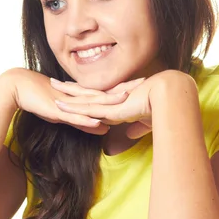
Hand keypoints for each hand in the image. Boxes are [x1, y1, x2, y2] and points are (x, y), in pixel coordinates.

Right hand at [3, 68, 144, 135]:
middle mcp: (77, 97)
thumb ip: (83, 121)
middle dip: (124, 88)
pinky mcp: (57, 111)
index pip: (106, 91)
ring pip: (92, 103)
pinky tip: (98, 122)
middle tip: (145, 81)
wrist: (17, 87)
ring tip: (126, 99)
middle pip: (105, 92)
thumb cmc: (39, 99)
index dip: (124, 87)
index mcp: (80, 96)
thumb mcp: (64, 113)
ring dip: (109, 101)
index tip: (141, 83)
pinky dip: (87, 120)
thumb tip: (102, 129)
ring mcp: (68, 103)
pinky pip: (75, 117)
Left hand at [51, 70, 192, 138]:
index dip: (85, 93)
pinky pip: (85, 109)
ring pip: (81, 98)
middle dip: (69, 89)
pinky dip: (72, 108)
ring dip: (65, 95)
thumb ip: (137, 128)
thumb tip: (130, 135)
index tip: (74, 89)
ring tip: (50, 88)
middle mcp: (110, 99)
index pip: (97, 96)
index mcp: (118, 100)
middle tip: (54, 82)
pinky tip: (59, 106)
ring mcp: (108, 103)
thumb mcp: (146, 122)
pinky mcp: (108, 109)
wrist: (168, 96)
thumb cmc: (162, 108)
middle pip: (85, 93)